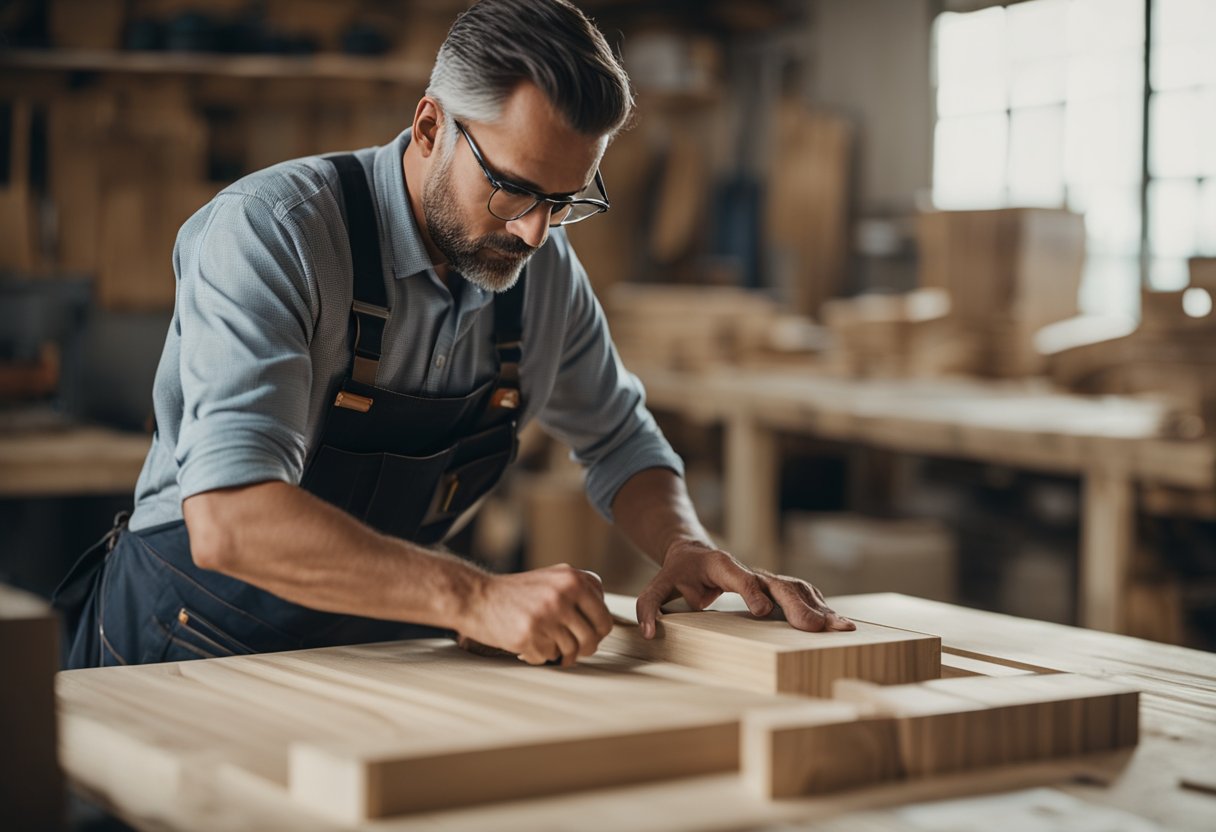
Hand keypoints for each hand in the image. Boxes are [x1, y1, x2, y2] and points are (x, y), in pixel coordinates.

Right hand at [458, 565, 613, 666]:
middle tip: (573, 650)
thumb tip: (602, 620)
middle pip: (592, 638)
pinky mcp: (530, 635)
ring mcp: (547, 616)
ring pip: (571, 650)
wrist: (476, 596)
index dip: (598, 631)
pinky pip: (548, 657)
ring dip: (560, 654)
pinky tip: (528, 643)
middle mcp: (562, 595)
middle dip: (584, 648)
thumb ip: (579, 592)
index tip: (588, 635)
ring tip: (546, 644)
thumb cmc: (515, 592)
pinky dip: (539, 655)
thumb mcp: (551, 579)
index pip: (604, 617)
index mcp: (572, 579)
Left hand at [636, 539, 854, 638]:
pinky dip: (820, 609)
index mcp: (720, 564)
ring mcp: (765, 579)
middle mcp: (749, 570)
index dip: (751, 590)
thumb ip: (649, 605)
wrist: (693, 554)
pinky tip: (838, 625)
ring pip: (796, 590)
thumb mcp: (657, 585)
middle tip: (816, 627)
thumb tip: (650, 633)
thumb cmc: (677, 572)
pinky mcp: (774, 589)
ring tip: (841, 628)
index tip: (762, 611)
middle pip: (779, 584)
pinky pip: (801, 596)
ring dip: (819, 609)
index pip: (739, 576)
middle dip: (799, 605)